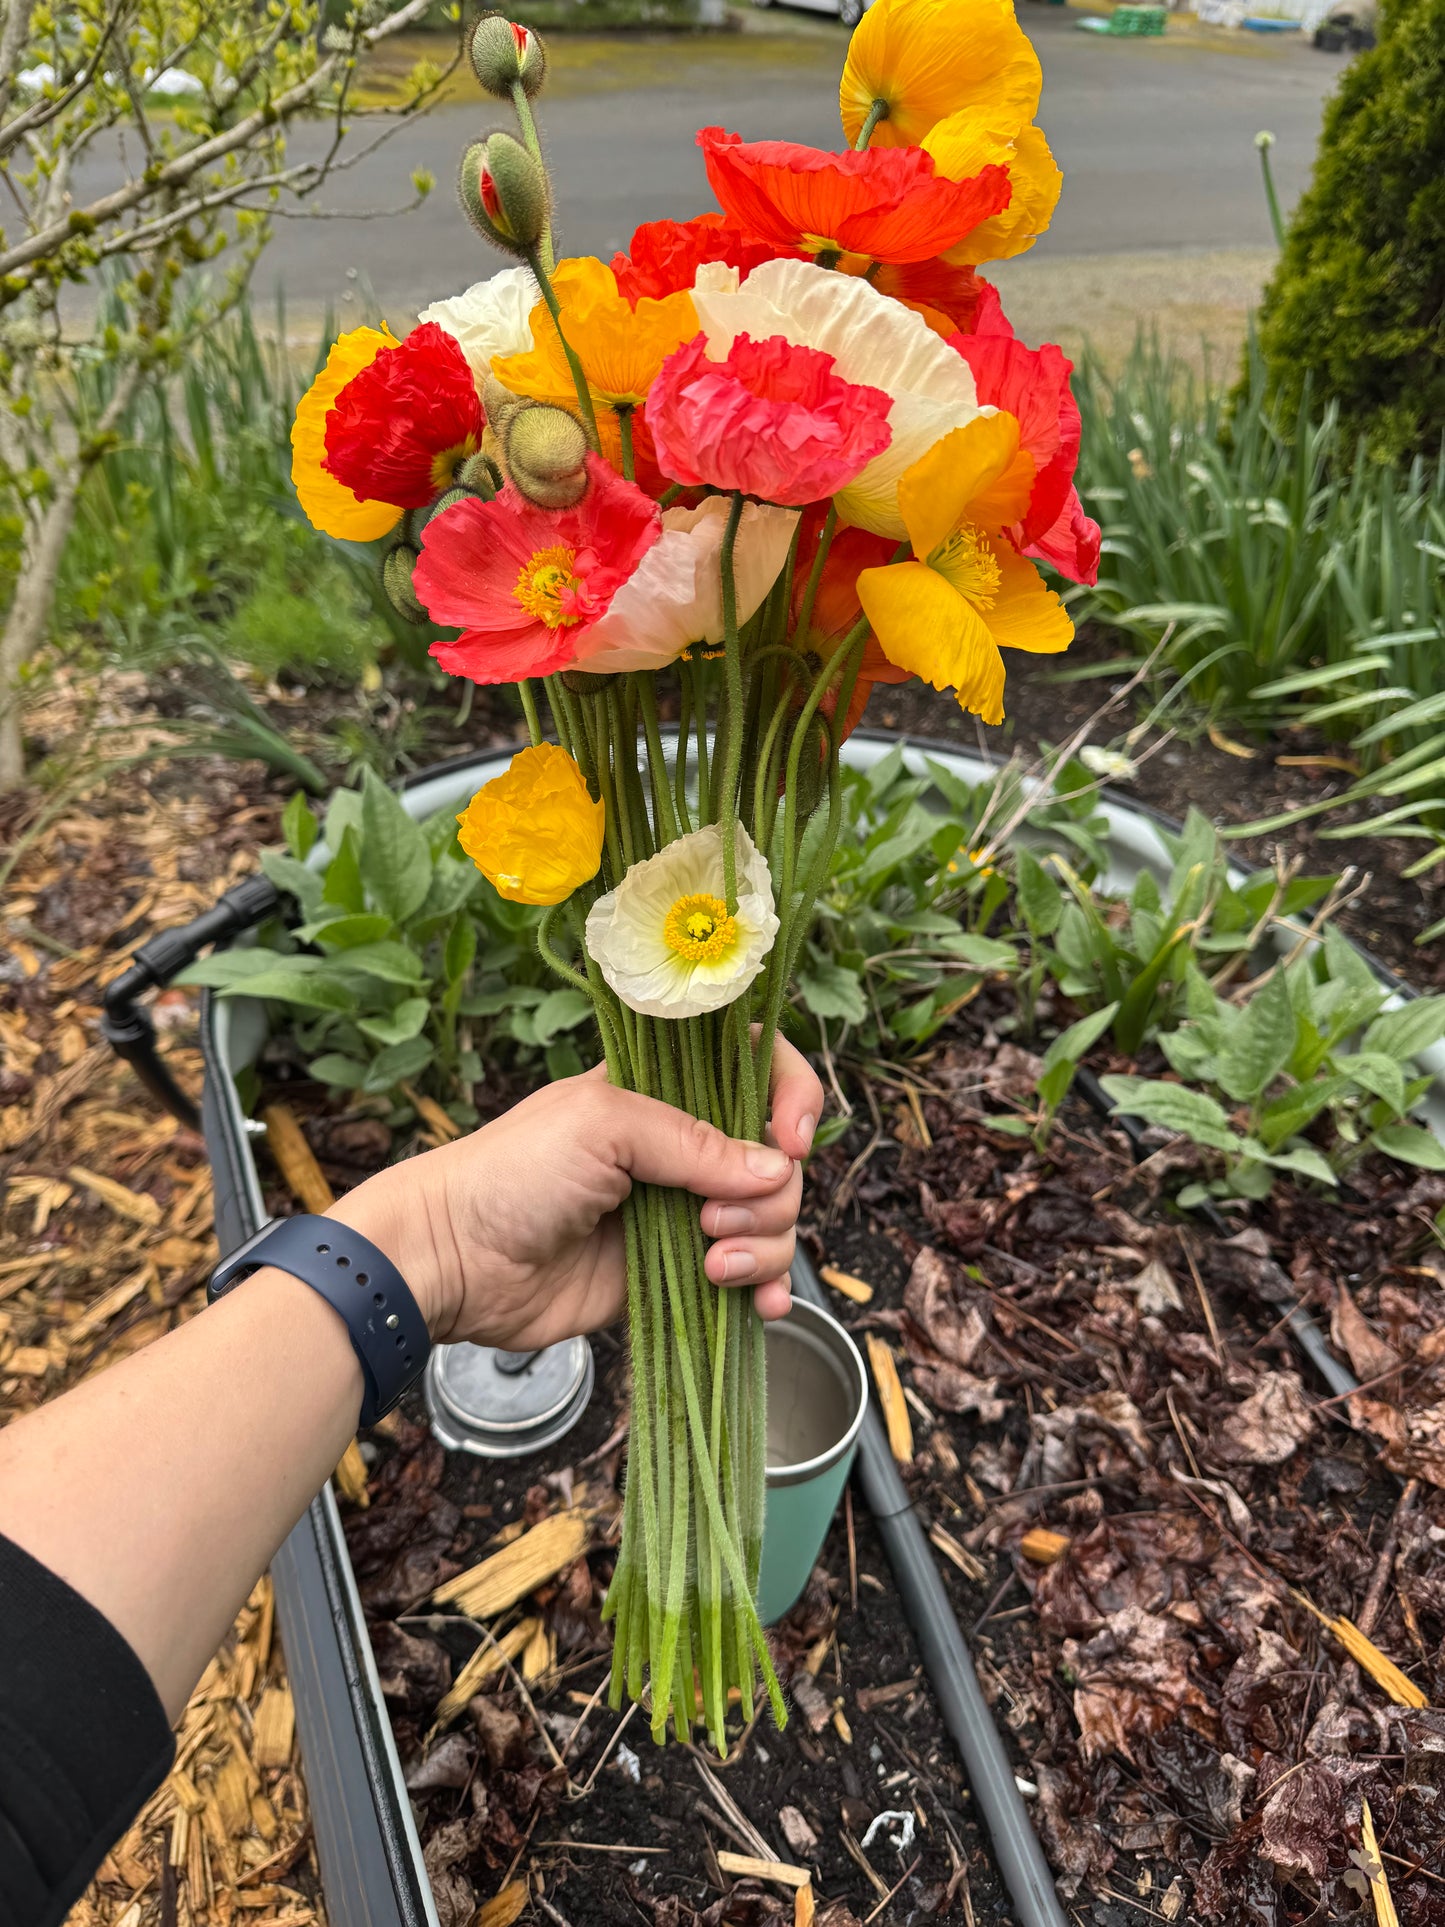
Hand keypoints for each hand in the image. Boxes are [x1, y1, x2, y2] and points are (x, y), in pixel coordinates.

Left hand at [331, 1036, 823, 1350]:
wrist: (454, 1261)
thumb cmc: (513, 1173)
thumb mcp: (603, 1127)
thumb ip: (693, 1142)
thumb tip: (778, 1169)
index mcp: (664, 1089)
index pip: (755, 1066)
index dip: (788, 1095)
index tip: (788, 1139)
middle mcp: (680, 1146)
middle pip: (774, 1158)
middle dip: (766, 1195)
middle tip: (710, 1221)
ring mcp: (681, 1211)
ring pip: (769, 1219)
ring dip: (761, 1246)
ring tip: (709, 1266)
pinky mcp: (676, 1273)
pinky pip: (746, 1276)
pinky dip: (764, 1289)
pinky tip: (759, 1307)